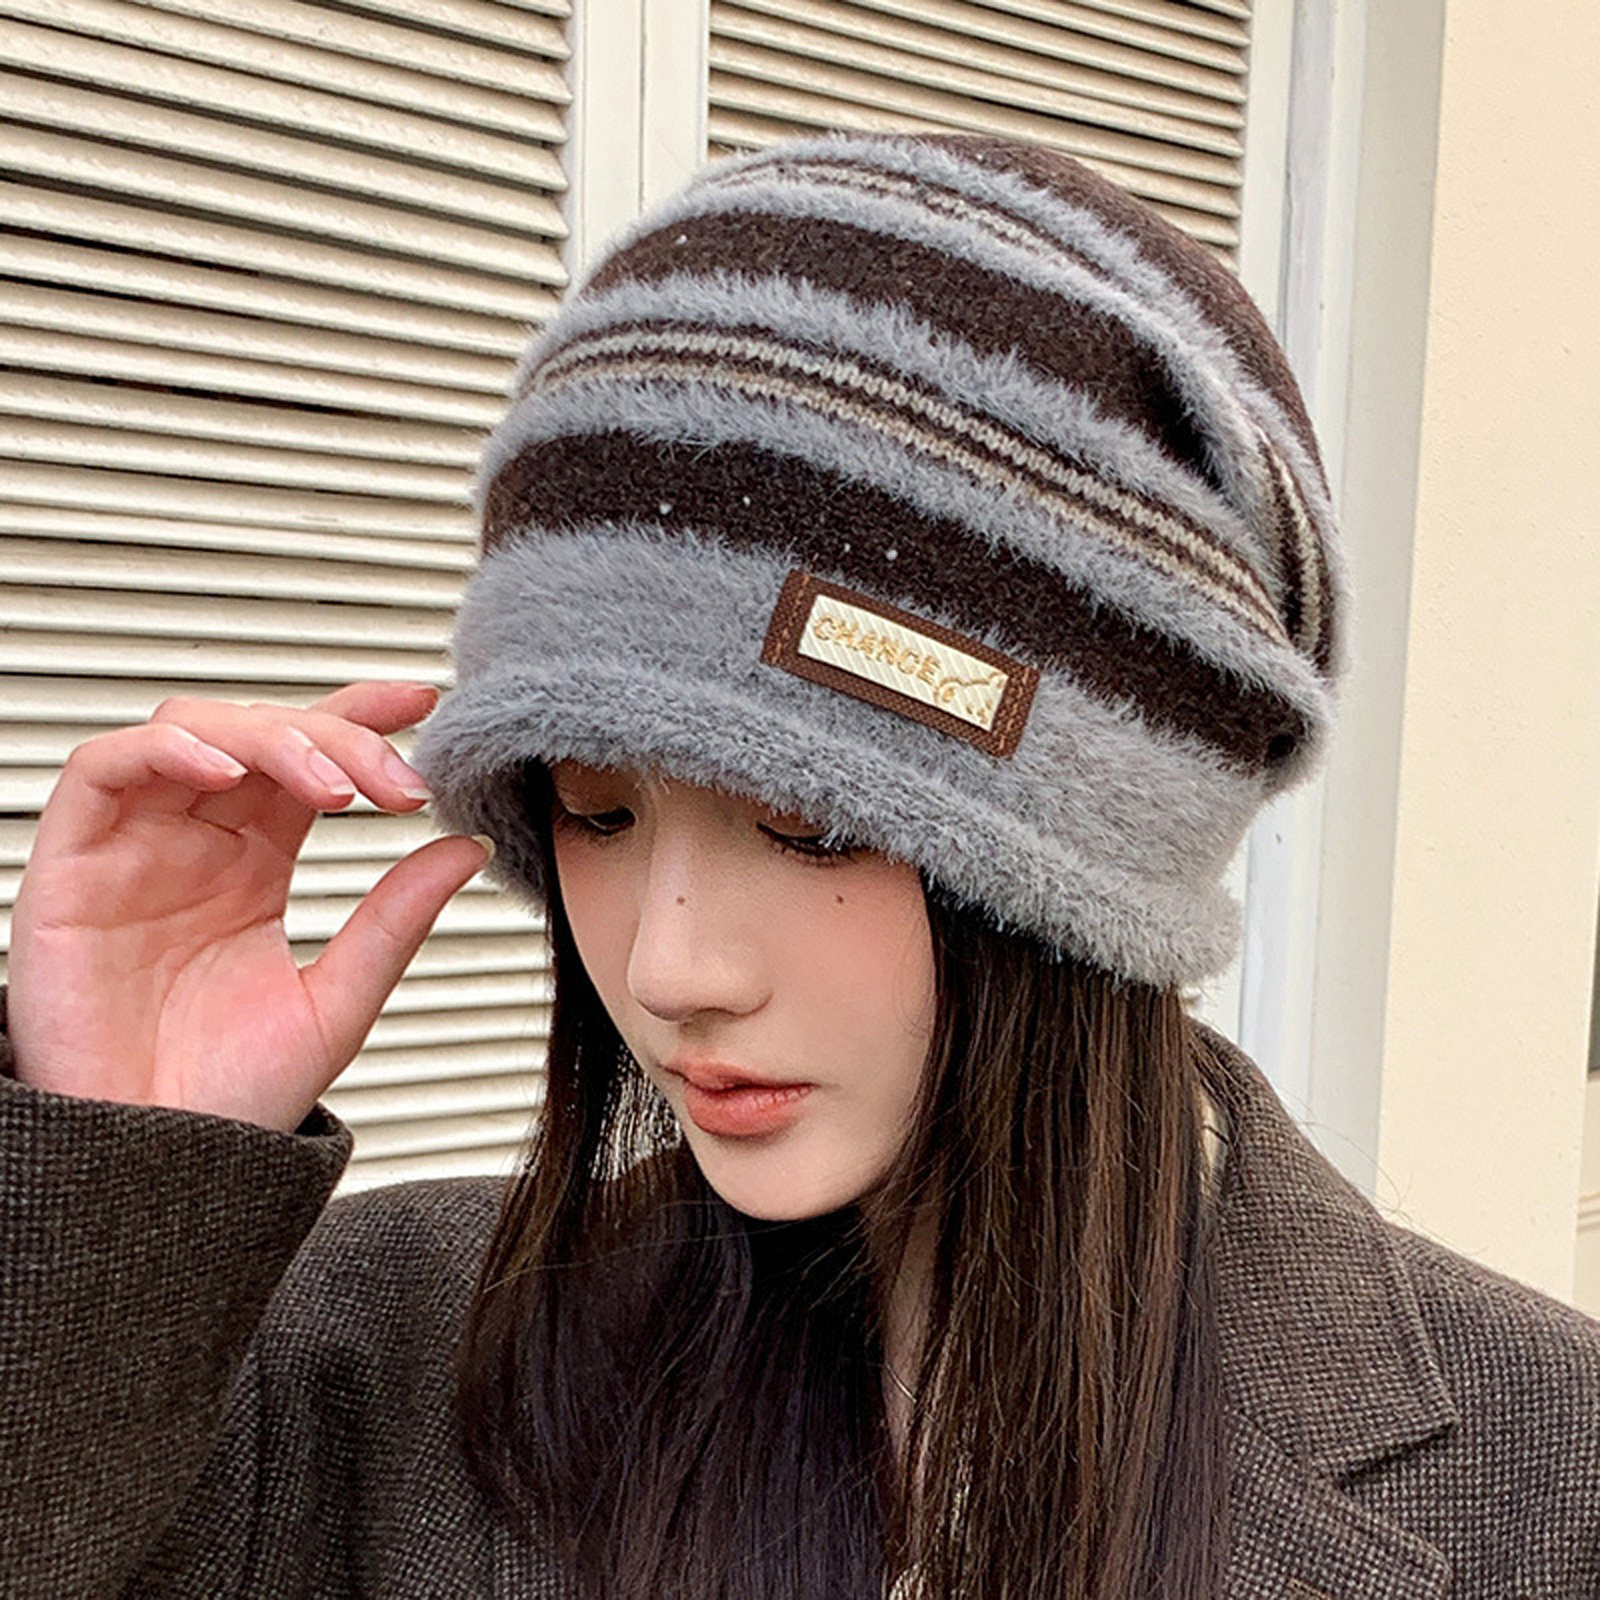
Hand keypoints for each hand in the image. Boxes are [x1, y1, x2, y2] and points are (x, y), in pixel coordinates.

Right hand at [7, 681, 491, 1132]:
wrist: (159, 1168)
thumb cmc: (231, 1096)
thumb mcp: (338, 1001)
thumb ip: (395, 920)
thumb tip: (466, 846)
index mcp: (256, 865)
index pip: (307, 757)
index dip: (359, 715)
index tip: (423, 703)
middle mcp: (196, 843)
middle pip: (259, 733)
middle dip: (335, 736)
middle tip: (394, 781)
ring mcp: (134, 849)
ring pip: (189, 731)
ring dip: (266, 736)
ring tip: (332, 784)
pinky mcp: (71, 867)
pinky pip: (100, 772)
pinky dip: (164, 751)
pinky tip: (228, 773)